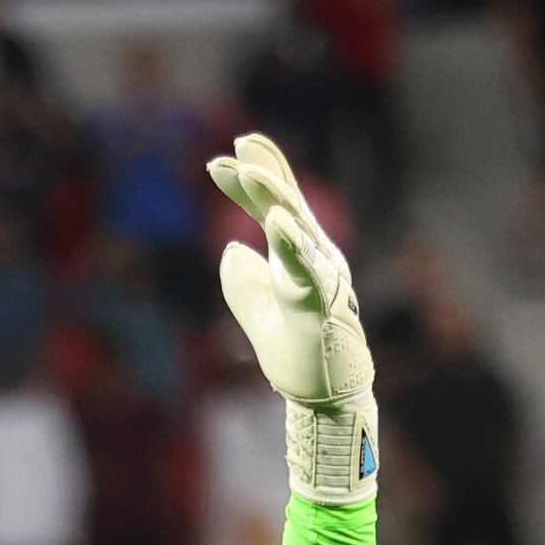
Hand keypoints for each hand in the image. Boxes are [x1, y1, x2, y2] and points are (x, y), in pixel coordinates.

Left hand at [206, 132, 373, 423]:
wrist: (324, 400)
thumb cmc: (297, 355)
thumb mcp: (257, 310)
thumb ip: (243, 280)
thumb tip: (232, 248)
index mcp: (299, 256)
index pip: (274, 207)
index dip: (251, 180)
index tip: (220, 159)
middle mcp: (315, 258)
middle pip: (287, 204)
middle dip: (264, 172)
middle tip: (238, 145)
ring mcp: (321, 278)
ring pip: (297, 228)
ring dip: (272, 196)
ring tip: (247, 171)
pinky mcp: (320, 304)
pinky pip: (307, 267)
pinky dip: (291, 242)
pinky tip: (274, 218)